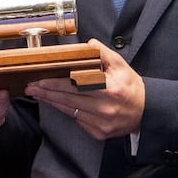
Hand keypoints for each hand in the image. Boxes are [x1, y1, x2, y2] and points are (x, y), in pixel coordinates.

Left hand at [24, 39, 144, 139]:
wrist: (147, 112)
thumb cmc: (131, 86)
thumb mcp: (121, 65)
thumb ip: (103, 53)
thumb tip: (88, 43)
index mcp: (109, 90)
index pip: (75, 85)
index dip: (54, 83)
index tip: (39, 79)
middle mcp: (105, 108)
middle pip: (68, 99)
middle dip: (46, 92)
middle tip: (31, 87)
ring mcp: (102, 123)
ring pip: (69, 111)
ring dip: (52, 102)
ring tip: (38, 94)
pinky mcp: (100, 133)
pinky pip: (78, 121)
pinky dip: (67, 111)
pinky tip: (56, 103)